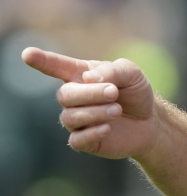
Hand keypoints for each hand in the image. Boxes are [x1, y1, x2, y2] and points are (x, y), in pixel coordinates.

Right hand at [21, 47, 157, 158]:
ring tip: (117, 110)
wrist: (150, 121)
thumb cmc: (136, 92)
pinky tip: (107, 128)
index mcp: (80, 75)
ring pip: (70, 117)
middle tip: (114, 92)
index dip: (42, 61)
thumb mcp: (132, 74)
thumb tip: (88, 78)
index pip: (56, 66)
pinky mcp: (84, 141)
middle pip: (65, 95)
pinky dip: (92, 133)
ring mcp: (77, 120)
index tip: (27, 54)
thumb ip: (112, 70)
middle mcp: (74, 97)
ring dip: (96, 112)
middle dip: (90, 93)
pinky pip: (76, 140)